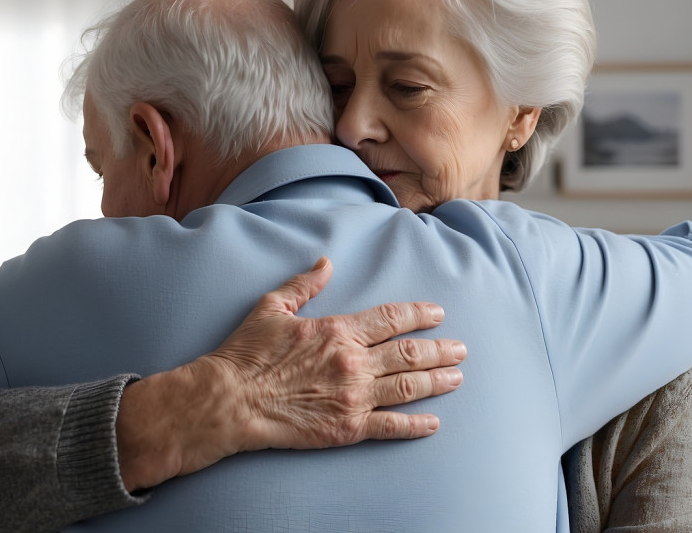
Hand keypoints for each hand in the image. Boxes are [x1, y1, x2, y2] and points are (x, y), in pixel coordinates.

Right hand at [116, 257, 464, 491]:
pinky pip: (391, 426)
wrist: (230, 400)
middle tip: (461, 348)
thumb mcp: (272, 307)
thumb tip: (325, 263)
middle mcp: (353, 362)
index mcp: (338, 330)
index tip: (437, 314)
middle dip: (440, 349)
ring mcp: (354, 397)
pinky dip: (417, 425)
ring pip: (408, 387)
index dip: (419, 315)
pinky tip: (434, 423)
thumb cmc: (246, 354)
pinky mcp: (348, 428)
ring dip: (437, 381)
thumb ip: (303, 284)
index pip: (391, 319)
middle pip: (409, 353)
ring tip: (457, 377)